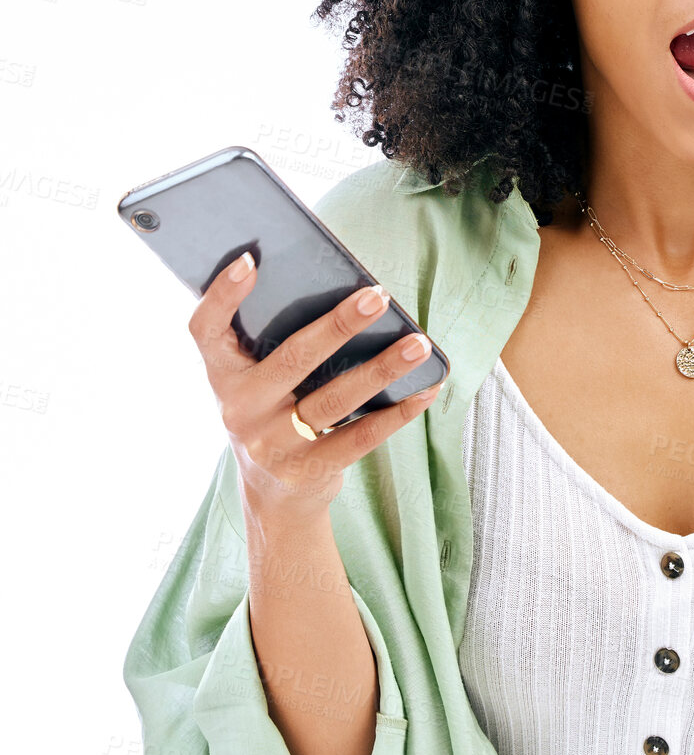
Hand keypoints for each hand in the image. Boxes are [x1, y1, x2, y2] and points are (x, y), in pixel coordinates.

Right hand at [188, 253, 443, 516]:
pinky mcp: (310, 469)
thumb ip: (274, 344)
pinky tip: (427, 389)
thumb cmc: (272, 413)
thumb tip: (339, 293)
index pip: (207, 329)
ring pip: (336, 399)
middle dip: (338, 325)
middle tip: (377, 296)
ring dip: (383, 368)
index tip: (250, 260)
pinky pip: (362, 437)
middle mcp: (241, 410)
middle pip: (293, 359)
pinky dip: (399, 412)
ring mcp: (274, 444)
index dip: (222, 295)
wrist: (272, 495)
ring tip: (418, 344)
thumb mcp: (255, 382)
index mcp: (223, 376)